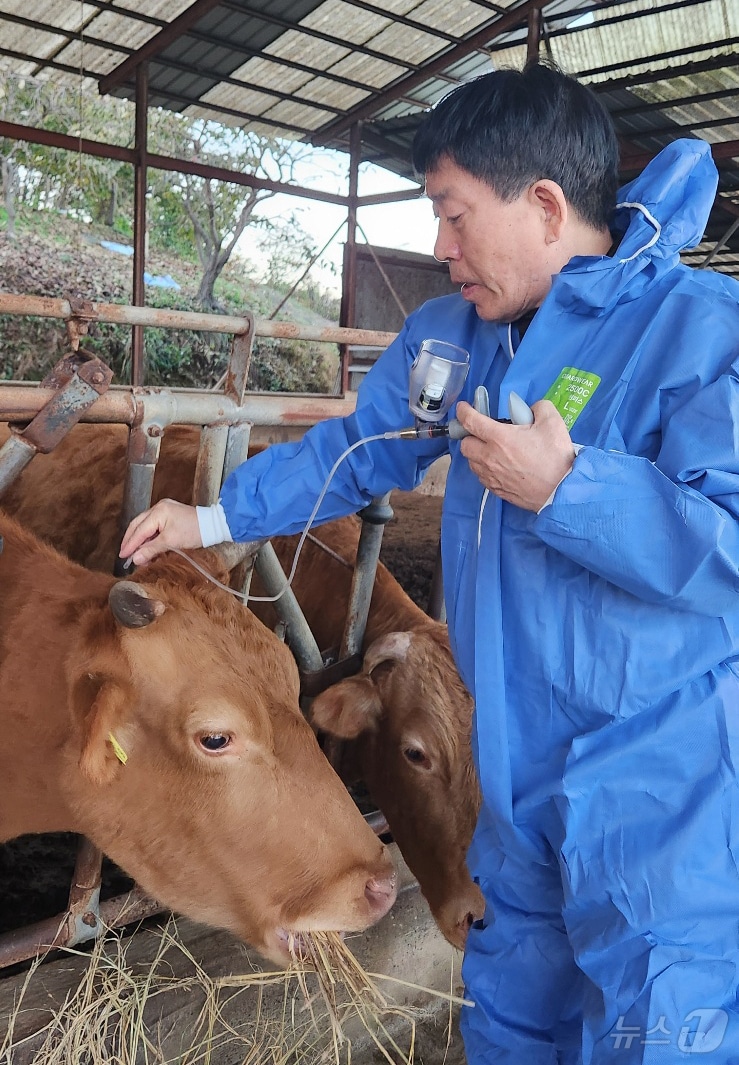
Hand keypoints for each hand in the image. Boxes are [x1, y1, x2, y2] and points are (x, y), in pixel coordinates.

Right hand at [119, 498, 201, 565]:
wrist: (214, 525)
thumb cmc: (195, 531)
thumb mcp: (171, 542)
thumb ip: (151, 550)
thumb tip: (135, 559)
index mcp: (158, 512)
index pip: (139, 530)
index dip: (130, 544)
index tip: (122, 556)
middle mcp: (159, 508)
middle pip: (138, 525)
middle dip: (131, 541)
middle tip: (125, 554)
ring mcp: (164, 510)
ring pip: (146, 526)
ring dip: (141, 541)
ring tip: (138, 555)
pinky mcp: (170, 515)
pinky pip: (154, 527)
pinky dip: (150, 538)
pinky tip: (149, 548)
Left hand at [455, 399, 574, 511]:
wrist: (561, 491)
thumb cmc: (556, 457)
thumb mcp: (552, 423)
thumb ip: (539, 408)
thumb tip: (531, 409)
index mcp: (499, 438)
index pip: (470, 421)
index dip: (463, 411)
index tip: (463, 408)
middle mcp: (489, 458)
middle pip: (464, 445)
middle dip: (470, 435)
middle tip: (483, 432)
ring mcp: (491, 476)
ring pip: (471, 462)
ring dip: (477, 453)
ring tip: (493, 450)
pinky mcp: (496, 490)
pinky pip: (481, 477)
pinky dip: (485, 469)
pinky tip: (499, 466)